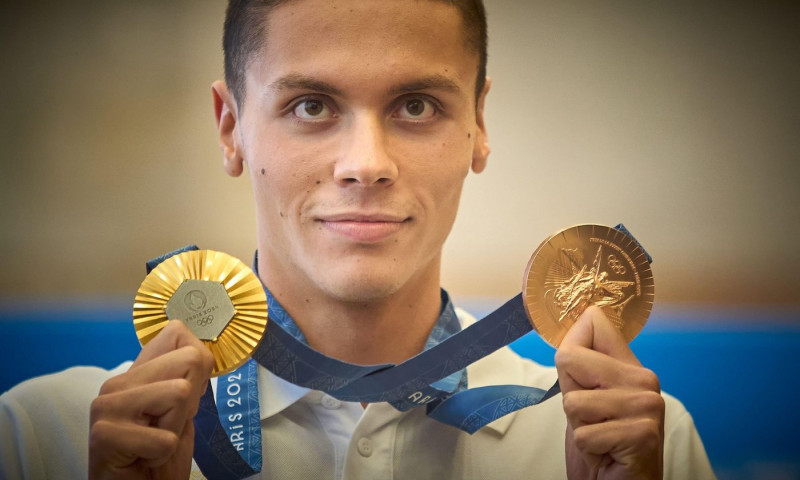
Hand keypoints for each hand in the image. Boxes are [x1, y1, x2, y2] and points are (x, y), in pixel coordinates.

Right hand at [89, 320, 214, 479]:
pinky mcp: (104, 434)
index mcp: (136, 373)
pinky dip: (162, 455)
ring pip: (179, 393)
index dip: (198, 367)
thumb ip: (187, 379)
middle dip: (191, 401)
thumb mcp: (182, 413)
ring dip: (176, 429)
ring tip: (154, 444)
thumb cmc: (157, 459)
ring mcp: (107, 406)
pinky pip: (164, 437)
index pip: (177, 332)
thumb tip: (202, 351)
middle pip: (190, 359)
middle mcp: (117, 383)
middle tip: (167, 427)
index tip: (184, 402)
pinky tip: (143, 460)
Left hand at [555, 306, 664, 479]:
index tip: (577, 377)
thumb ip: (580, 367)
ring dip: (579, 427)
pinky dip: (588, 449)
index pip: (594, 323)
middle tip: (592, 420)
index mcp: (630, 366)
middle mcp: (644, 380)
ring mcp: (646, 406)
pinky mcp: (642, 434)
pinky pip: (584, 434)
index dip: (569, 346)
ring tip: (601, 438)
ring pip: (573, 401)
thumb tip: (579, 317)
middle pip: (569, 358)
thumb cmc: (601, 446)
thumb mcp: (585, 400)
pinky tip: (607, 453)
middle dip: (569, 396)